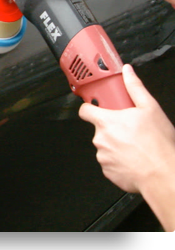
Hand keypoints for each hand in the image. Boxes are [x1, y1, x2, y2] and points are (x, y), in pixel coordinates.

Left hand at [79, 65, 174, 193]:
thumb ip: (135, 87)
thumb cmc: (158, 145)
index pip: (85, 110)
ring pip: (105, 146)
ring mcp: (103, 157)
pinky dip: (119, 160)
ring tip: (135, 145)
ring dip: (116, 144)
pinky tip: (134, 158)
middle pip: (99, 128)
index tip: (99, 107)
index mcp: (106, 122)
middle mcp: (100, 139)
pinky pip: (110, 162)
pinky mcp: (108, 172)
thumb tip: (128, 73)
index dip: (91, 107)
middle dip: (112, 127)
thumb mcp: (150, 108)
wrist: (164, 176)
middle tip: (129, 129)